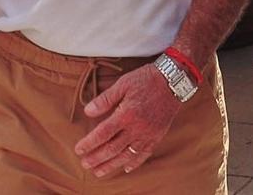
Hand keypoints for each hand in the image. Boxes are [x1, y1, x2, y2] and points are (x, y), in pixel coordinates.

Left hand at [75, 64, 182, 178]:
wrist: (174, 80)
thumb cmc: (146, 79)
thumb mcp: (123, 83)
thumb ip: (105, 99)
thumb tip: (87, 112)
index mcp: (126, 114)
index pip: (103, 134)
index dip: (89, 143)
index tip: (78, 150)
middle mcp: (137, 128)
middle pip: (112, 148)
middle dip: (97, 158)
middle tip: (84, 164)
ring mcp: (148, 134)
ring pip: (127, 155)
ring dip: (111, 165)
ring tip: (98, 172)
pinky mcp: (157, 135)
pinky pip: (145, 154)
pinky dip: (135, 163)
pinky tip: (126, 168)